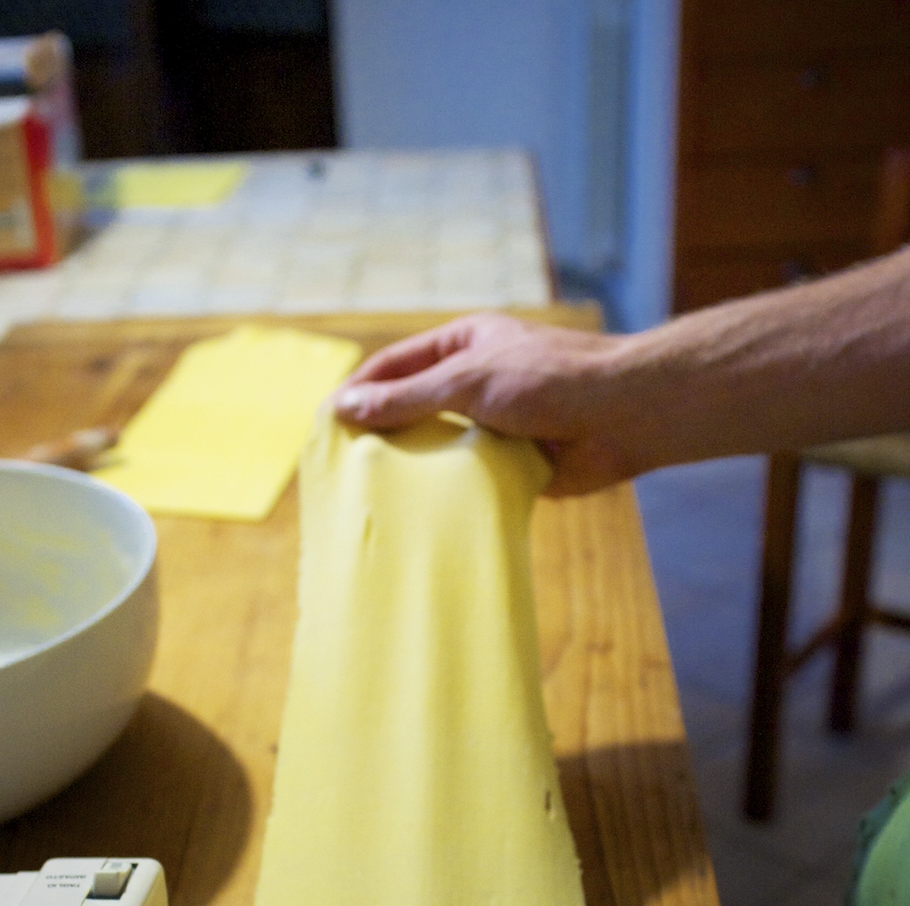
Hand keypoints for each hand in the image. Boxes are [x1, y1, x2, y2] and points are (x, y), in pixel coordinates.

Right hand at [332, 313, 638, 496]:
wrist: (625, 416)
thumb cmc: (552, 380)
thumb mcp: (468, 381)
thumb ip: (407, 397)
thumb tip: (346, 407)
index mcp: (464, 346)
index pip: (394, 366)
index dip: (359, 392)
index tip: (327, 425)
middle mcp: (475, 383)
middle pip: (412, 409)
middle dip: (381, 435)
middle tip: (341, 468)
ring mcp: (492, 425)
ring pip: (438, 448)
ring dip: (413, 468)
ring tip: (372, 495)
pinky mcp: (510, 465)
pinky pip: (467, 480)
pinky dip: (447, 494)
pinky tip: (419, 513)